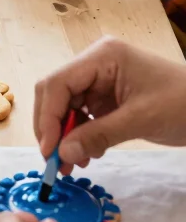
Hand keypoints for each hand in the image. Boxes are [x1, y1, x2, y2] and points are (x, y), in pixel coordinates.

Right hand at [35, 37, 185, 172]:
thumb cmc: (182, 104)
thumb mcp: (140, 120)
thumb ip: (98, 135)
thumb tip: (62, 154)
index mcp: (102, 56)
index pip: (58, 83)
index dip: (48, 117)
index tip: (49, 150)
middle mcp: (95, 63)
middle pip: (56, 93)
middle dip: (52, 128)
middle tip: (55, 162)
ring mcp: (99, 79)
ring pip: (65, 107)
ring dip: (64, 136)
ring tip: (72, 165)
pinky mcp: (105, 96)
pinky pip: (81, 115)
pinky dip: (79, 136)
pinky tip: (87, 155)